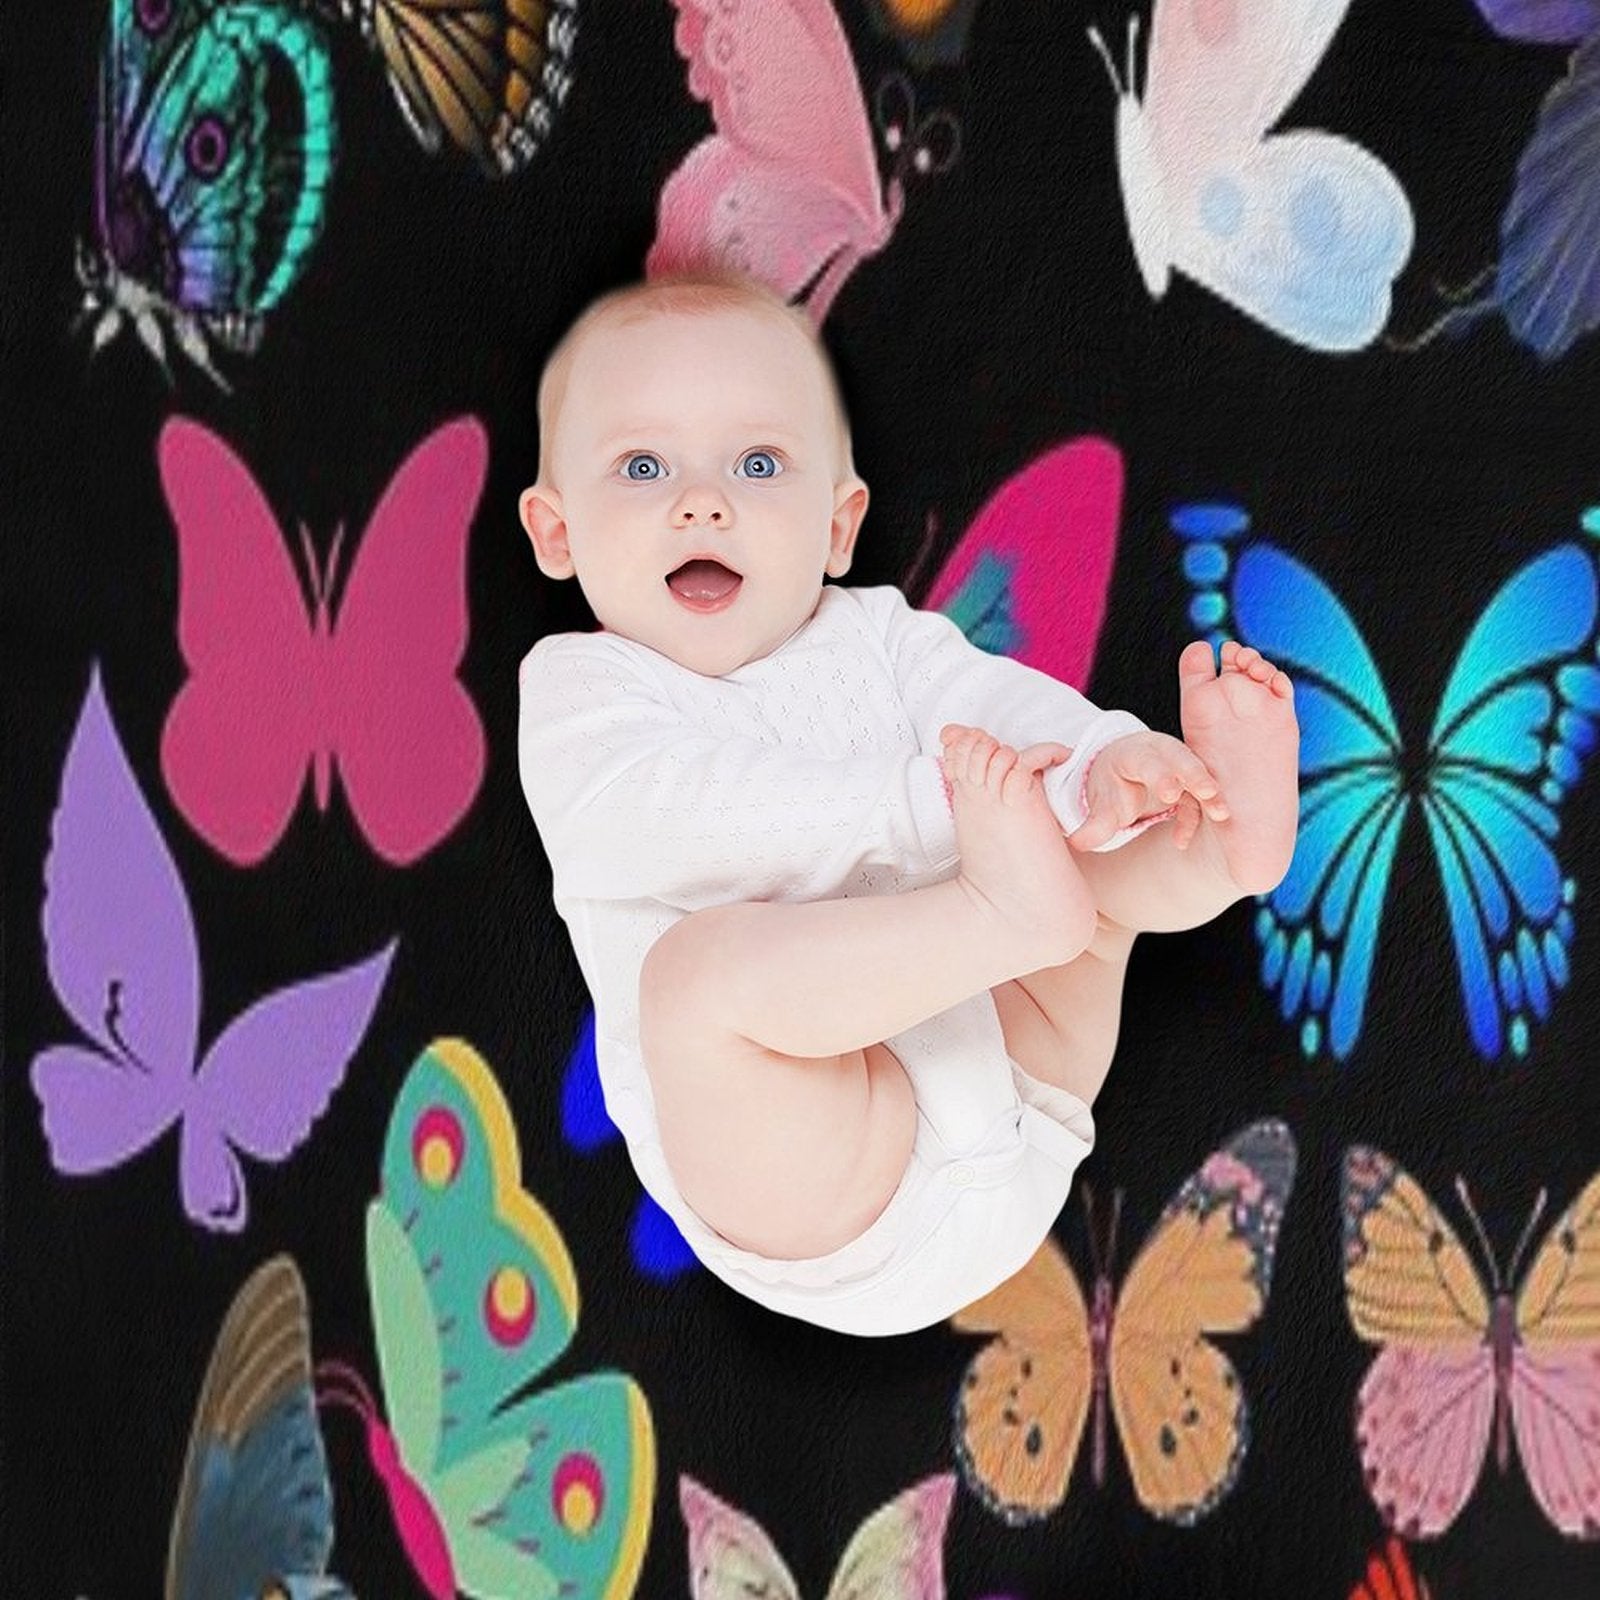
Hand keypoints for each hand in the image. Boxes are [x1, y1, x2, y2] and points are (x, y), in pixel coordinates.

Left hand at [1069, 730, 1227, 852]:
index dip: (1160, 775)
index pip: (1148, 761)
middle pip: (1181, 759)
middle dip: (1195, 775)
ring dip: (1210, 794)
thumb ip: (1094, 824)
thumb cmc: (1112, 785)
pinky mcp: (1191, 781)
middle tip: (1208, 792)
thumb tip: (1077, 843)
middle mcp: (1160, 754)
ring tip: (1221, 814)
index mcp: (1133, 754)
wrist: (1122, 771)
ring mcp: (1179, 765)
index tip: (1170, 793)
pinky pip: (1198, 798)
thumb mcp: (1102, 802)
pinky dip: (1195, 817)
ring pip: (1199, 775)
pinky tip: (1180, 841)